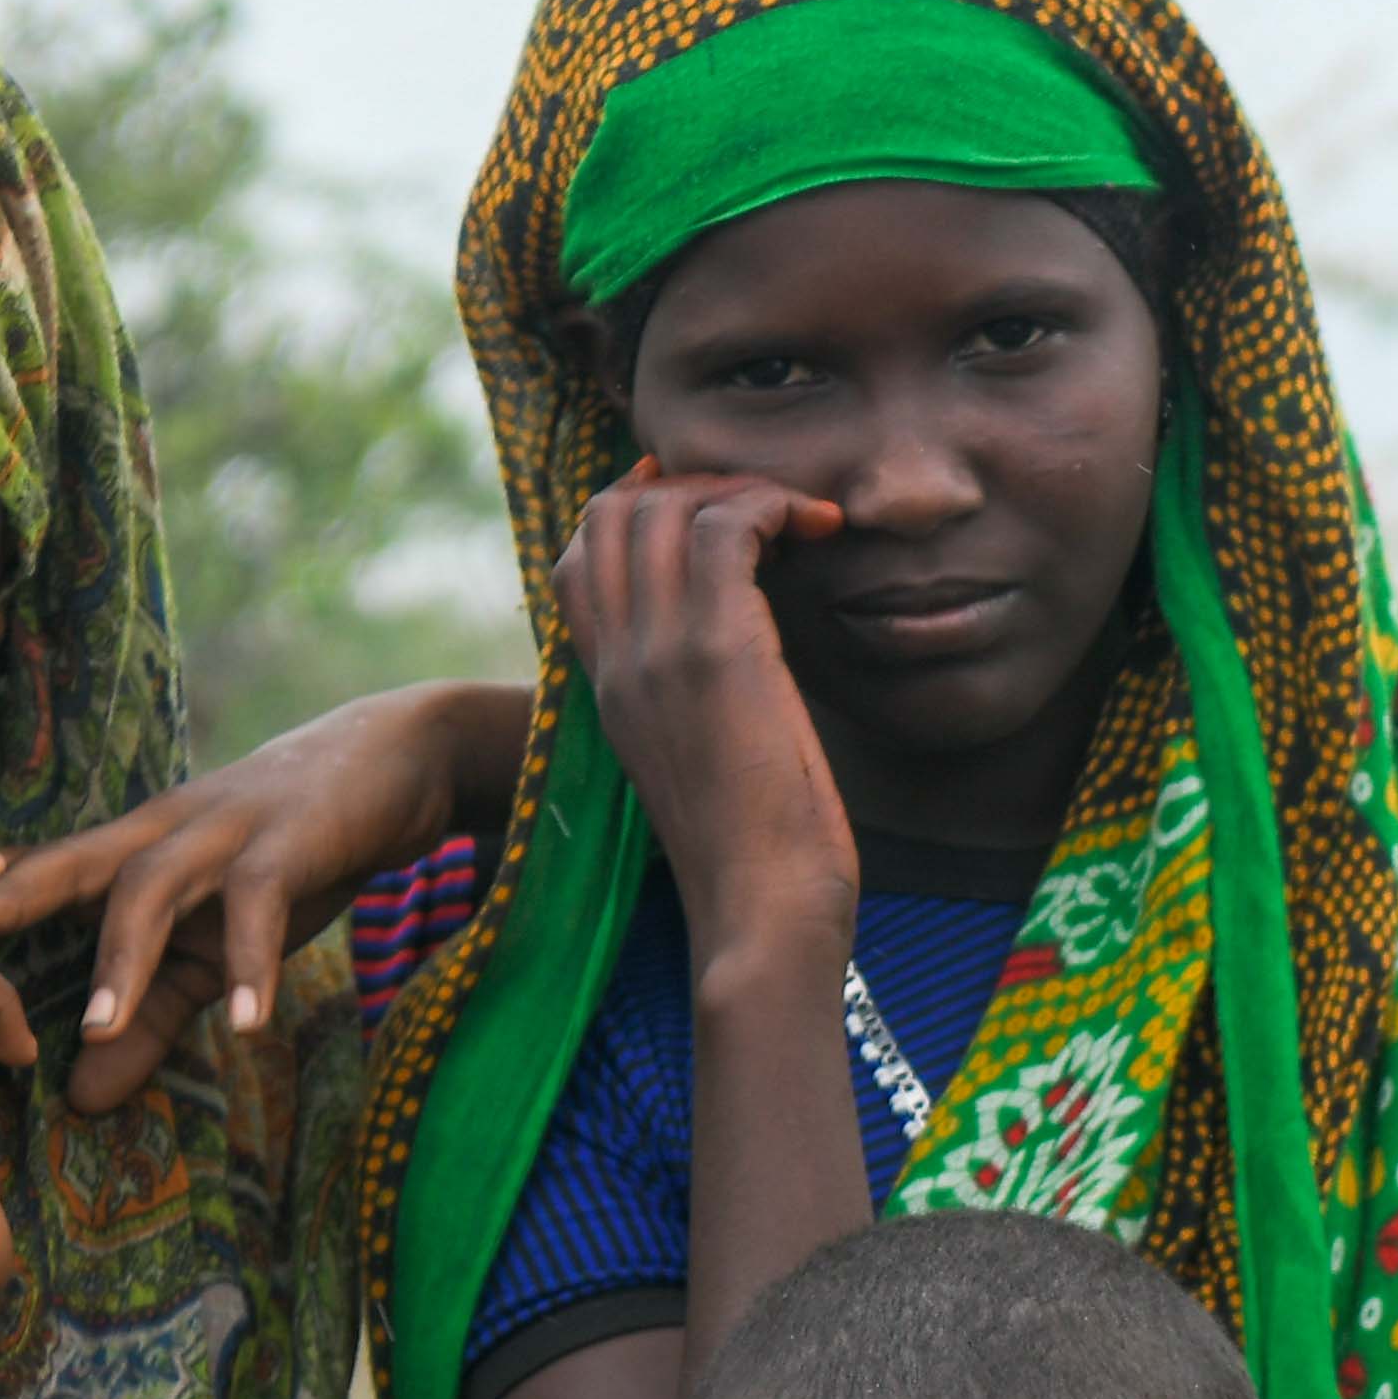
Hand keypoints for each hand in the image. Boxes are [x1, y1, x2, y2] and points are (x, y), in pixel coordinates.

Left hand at [0, 674, 522, 1113]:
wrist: (391, 767)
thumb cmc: (287, 856)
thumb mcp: (213, 945)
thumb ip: (152, 1018)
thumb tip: (83, 1102)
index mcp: (131, 851)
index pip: (35, 877)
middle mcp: (162, 832)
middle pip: (71, 866)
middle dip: (9, 905)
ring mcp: (225, 832)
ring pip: (153, 886)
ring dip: (126, 957)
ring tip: (102, 1028)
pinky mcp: (292, 844)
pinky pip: (262, 905)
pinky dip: (252, 962)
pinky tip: (249, 1023)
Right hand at [561, 468, 857, 951]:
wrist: (760, 914)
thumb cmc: (756, 858)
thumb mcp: (705, 763)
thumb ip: (699, 698)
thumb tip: (743, 646)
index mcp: (606, 687)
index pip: (578, 557)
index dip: (636, 507)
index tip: (710, 505)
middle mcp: (619, 659)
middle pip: (614, 512)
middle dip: (694, 484)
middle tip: (768, 511)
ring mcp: (661, 651)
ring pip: (667, 506)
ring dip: (745, 490)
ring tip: (802, 518)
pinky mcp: (719, 651)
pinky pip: (725, 527)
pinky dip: (773, 506)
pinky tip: (818, 531)